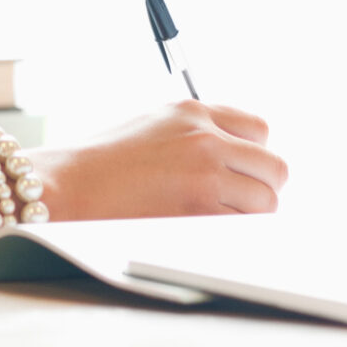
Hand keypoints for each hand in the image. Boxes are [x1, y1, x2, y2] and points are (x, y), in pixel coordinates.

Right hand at [32, 100, 286, 221]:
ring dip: (251, 215)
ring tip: (221, 220)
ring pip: (266, 202)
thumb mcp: (155, 125)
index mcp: (194, 111)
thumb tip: (239, 155)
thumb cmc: (107, 162)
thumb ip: (198, 132)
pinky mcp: (199, 212)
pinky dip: (234, 234)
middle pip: (274, 167)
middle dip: (263, 187)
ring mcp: (206, 175)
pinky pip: (243, 228)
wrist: (71, 185)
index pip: (260, 129)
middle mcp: (206, 138)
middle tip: (240, 202)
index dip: (254, 155)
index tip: (243, 171)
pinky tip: (209, 232)